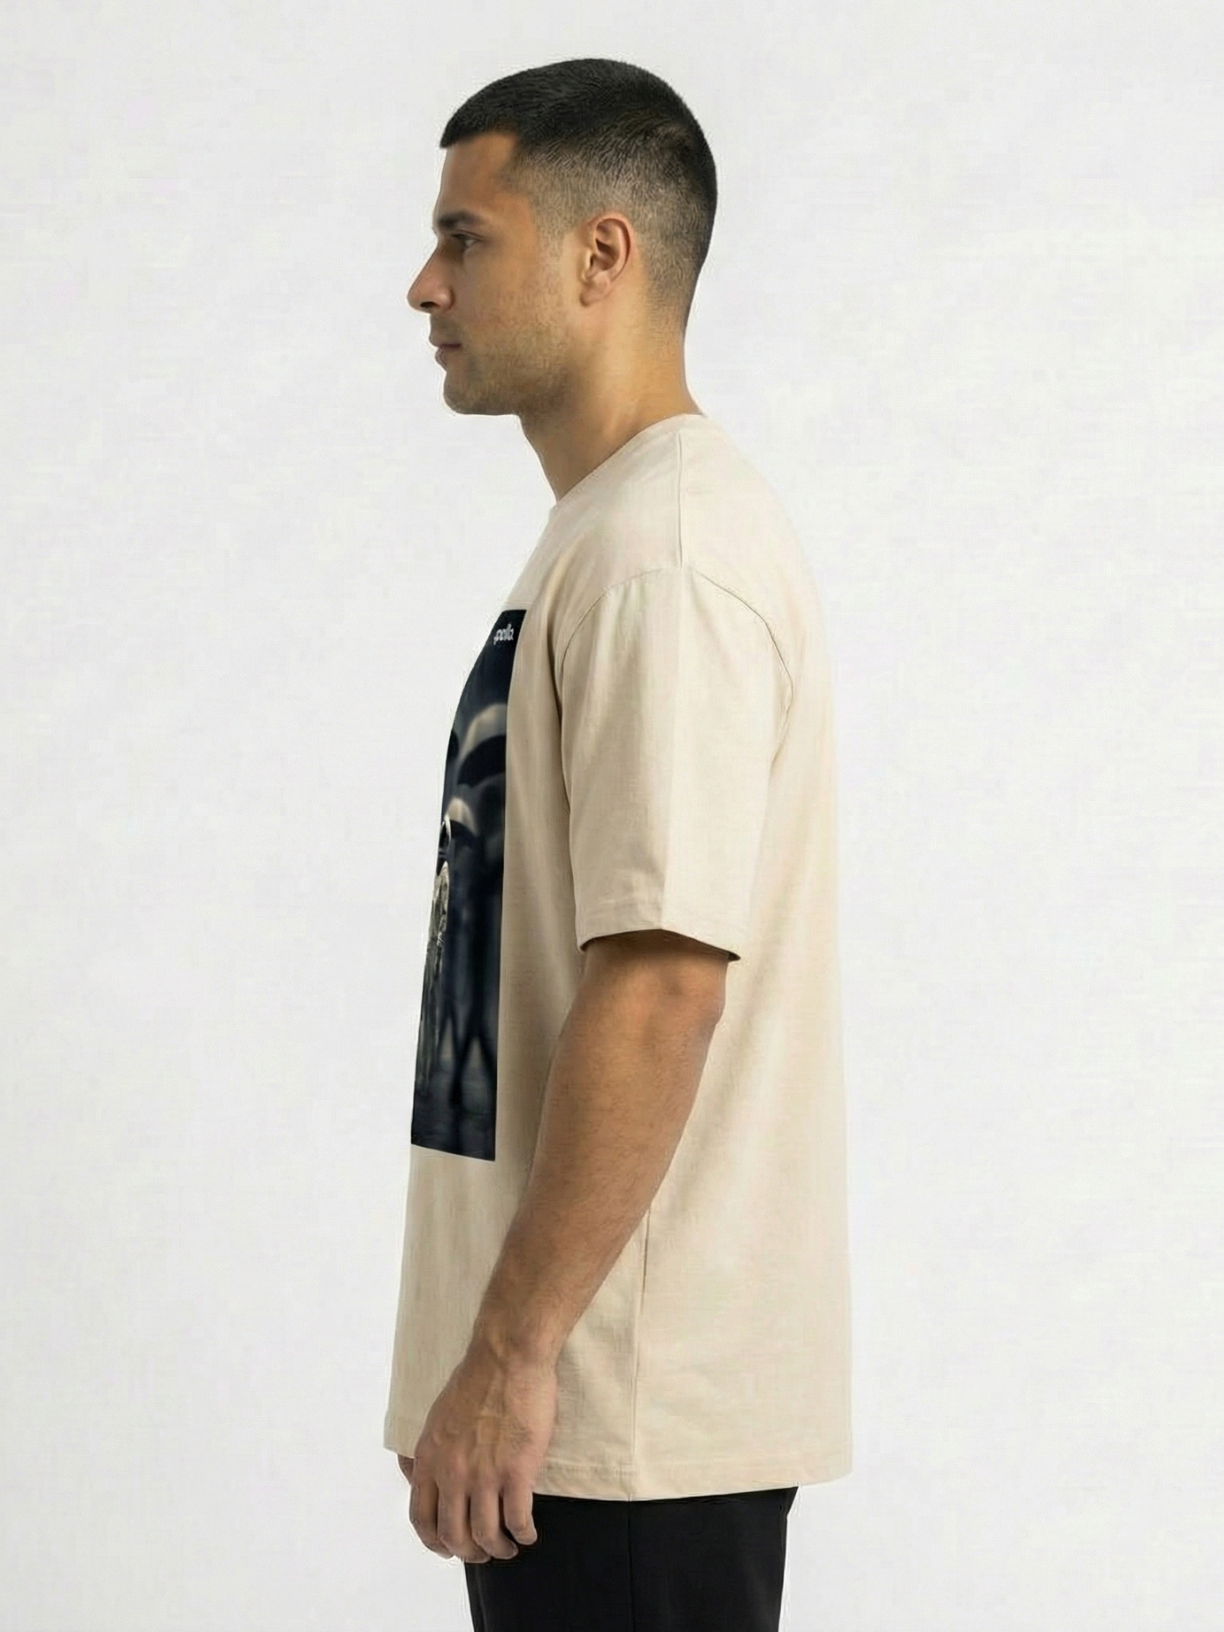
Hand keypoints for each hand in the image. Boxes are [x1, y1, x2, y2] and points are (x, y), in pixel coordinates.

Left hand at [400, 1338, 557, 1563]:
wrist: (508, 1356)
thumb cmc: (477, 1379)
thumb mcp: (436, 1415)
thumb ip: (430, 1450)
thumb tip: (418, 1476)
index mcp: (430, 1457)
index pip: (421, 1518)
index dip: (434, 1542)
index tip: (448, 1549)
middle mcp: (452, 1472)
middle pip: (453, 1536)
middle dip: (469, 1553)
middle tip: (483, 1553)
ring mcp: (484, 1474)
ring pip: (486, 1535)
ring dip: (498, 1549)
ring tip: (509, 1547)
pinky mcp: (516, 1470)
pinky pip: (518, 1520)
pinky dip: (523, 1534)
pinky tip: (529, 1533)